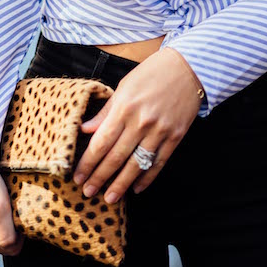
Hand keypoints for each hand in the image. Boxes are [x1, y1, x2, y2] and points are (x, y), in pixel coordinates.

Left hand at [72, 48, 203, 204]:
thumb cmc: (152, 74)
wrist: (188, 68)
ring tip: (109, 198)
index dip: (88, 163)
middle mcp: (141, 122)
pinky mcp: (175, 136)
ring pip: (136, 165)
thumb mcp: (124, 86)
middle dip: (100, 178)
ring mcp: (160, 131)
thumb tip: (84, 129)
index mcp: (124, 108)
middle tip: (88, 193)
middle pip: (116, 157)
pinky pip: (158, 162)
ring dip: (121, 185)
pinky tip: (136, 188)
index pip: (100, 142)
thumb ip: (105, 111)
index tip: (78, 177)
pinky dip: (147, 178)